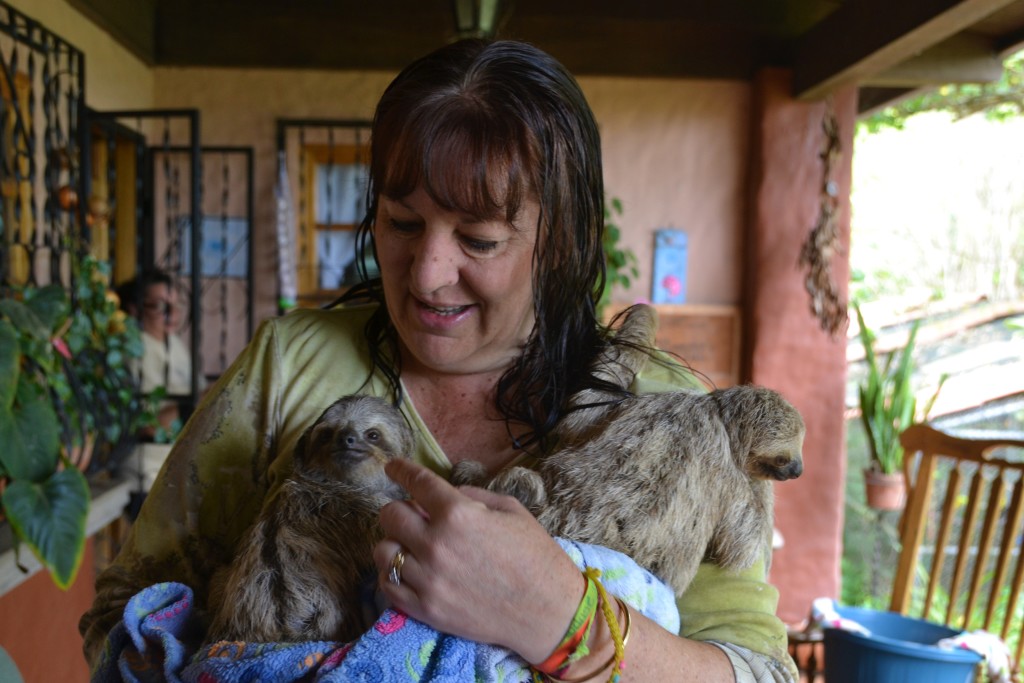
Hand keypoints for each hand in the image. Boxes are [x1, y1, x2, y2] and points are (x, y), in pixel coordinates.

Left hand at [373, 459, 582, 662]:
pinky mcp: (426, 610)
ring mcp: (427, 579)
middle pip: (390, 516)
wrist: (547, 611)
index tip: (392, 467)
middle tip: (411, 515)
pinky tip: (406, 571)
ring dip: (394, 543)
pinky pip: (387, 587)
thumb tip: (445, 494)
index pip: (416, 482)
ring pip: (383, 551)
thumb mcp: (511, 509)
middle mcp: (436, 544)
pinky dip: (391, 575)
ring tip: (409, 546)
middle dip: (398, 509)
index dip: (400, 470)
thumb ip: (472, 495)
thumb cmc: (535, 556)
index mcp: (458, 514)